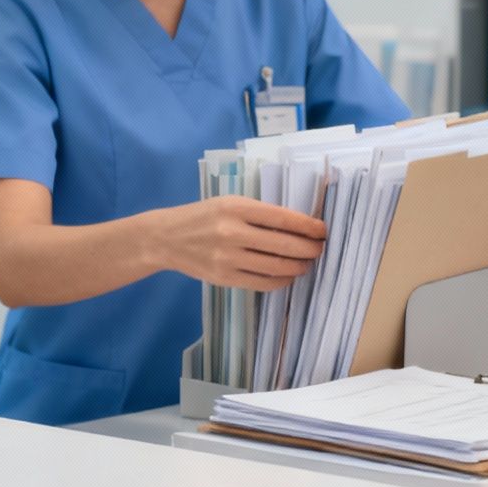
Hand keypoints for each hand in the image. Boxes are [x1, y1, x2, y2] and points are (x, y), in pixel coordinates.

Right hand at [157, 195, 326, 290]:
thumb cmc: (201, 217)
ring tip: (305, 263)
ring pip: (278, 266)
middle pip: (285, 245)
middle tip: (320, 249)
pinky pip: (263, 283)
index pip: (283, 218)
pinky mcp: (224, 277)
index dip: (309, 227)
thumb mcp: (228, 204)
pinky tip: (286, 275)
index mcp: (236, 208)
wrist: (164, 238)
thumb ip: (259, 214)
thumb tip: (300, 227)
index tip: (323, 231)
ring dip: (299, 266)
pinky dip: (281, 280)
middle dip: (310, 249)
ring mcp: (228, 258)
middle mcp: (232, 232)